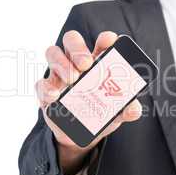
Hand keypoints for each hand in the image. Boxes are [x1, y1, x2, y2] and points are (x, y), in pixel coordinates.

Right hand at [35, 31, 141, 174]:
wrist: (79, 135)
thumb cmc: (99, 113)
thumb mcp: (115, 112)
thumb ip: (125, 109)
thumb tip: (134, 110)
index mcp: (98, 63)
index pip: (100, 43)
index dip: (105, 38)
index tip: (110, 40)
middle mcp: (77, 63)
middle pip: (72, 40)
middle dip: (78, 48)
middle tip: (86, 64)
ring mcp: (59, 75)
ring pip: (53, 53)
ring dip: (62, 63)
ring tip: (73, 79)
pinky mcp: (47, 90)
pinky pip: (41, 82)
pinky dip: (47, 87)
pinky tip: (55, 96)